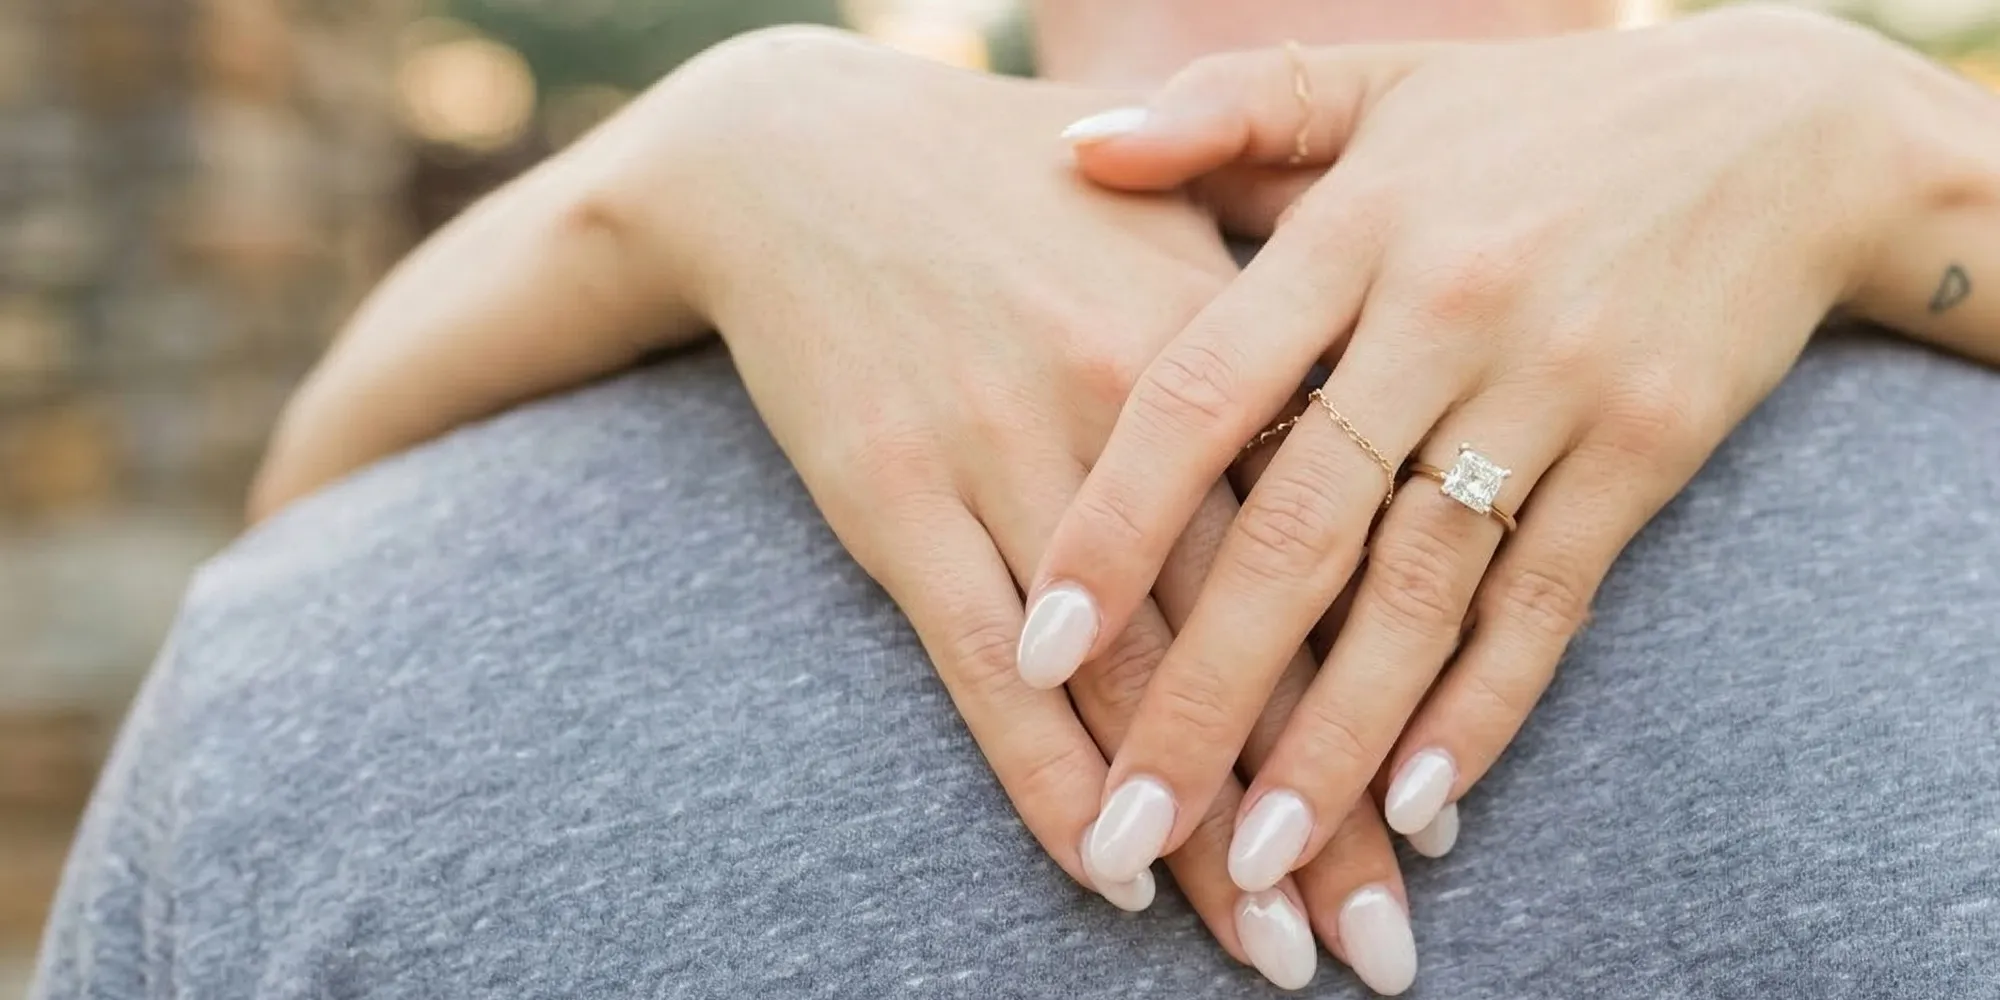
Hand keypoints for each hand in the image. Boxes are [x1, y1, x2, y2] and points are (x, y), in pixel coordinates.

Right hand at [253, 28, 1423, 993]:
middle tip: (1387, 952)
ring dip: (1205, 834)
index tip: (1448, 827)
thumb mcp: (1171, 198)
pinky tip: (1109, 873)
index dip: (1395, 700)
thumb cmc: (1007, 183)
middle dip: (1320, 814)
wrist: (799, 153)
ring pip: (1131, 683)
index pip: (1339, 555)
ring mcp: (1012, 460)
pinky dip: (1047, 781)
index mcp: (1225, 339)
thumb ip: (1291, 285)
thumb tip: (1407, 356)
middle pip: (1254, 645)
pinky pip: (984, 672)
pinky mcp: (900, 501)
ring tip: (1275, 958)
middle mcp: (1137, 413)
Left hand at [1028, 7, 1917, 896]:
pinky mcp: (1643, 452)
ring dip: (1332, 742)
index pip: (1200, 395)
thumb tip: (1074, 151)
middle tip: (1129, 825)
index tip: (1037, 646)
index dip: (1114, 527)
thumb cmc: (1540, 114)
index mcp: (1352, 229)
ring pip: (1417, 593)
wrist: (1783, 127)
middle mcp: (1443, 316)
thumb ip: (1223, 112)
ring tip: (1255, 860)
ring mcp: (1550, 390)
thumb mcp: (1379, 79)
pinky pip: (1548, 601)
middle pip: (1297, 532)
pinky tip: (1415, 806)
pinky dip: (1482, 708)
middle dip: (1203, 695)